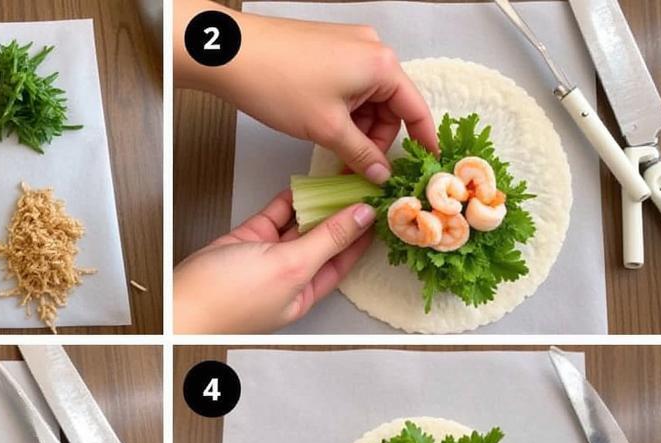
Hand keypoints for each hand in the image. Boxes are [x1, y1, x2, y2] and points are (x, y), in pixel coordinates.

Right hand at [174, 190, 374, 332]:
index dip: (362, 235)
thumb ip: (328, 240)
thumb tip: (360, 218)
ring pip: (300, 226)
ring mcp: (267, 258)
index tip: (379, 207)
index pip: (342, 261)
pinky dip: (289, 201)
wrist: (182, 300)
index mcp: (304, 293)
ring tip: (340, 178)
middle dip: (342, 216)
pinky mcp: (248, 241)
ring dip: (318, 204)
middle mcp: (289, 277)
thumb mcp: (291, 267)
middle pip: (324, 242)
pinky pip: (275, 217)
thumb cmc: (230, 300)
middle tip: (362, 185)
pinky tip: (304, 186)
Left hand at [176, 2, 436, 179]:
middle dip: (376, 142)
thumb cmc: (281, 85)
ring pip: (368, 102)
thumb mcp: (327, 129)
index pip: (415, 109)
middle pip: (390, 108)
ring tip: (338, 158)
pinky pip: (350, 90)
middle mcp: (372, 51)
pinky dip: (345, 116)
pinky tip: (329, 136)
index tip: (425, 166)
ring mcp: (351, 49)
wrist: (235, 56)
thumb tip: (381, 175)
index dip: (422, 141)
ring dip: (358, 132)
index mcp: (382, 65)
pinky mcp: (331, 53)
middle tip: (360, 173)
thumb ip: (360, 155)